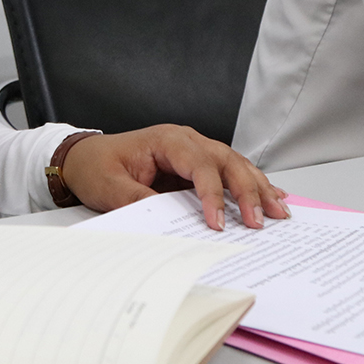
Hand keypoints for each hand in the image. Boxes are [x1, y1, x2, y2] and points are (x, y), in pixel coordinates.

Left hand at [59, 125, 289, 229]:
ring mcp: (194, 150)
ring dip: (259, 187)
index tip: (218, 223)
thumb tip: (165, 220)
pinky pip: (229, 172)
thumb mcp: (109, 187)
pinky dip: (252, 183)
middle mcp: (186, 141)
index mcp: (167, 140)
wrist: (83, 158)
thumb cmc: (96, 167)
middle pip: (227, 161)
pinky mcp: (196, 164)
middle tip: (263, 219)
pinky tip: (273, 195)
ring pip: (235, 165)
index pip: (200, 165)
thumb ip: (137, 200)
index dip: (212, 194)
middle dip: (249, 190)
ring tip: (280, 210)